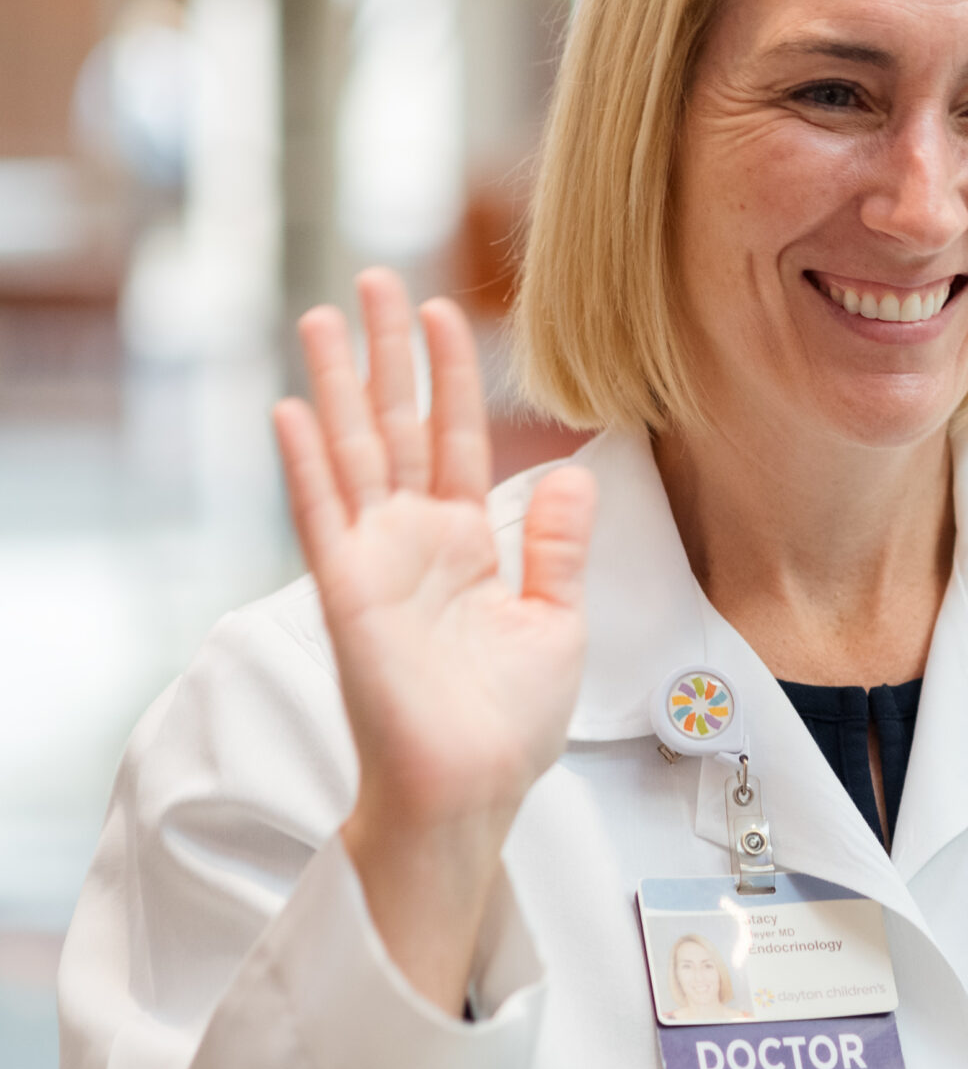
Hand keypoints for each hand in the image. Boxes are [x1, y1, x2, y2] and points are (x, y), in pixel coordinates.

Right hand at [272, 268, 596, 1013]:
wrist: (473, 791)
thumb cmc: (508, 722)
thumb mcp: (555, 622)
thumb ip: (556, 548)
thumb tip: (572, 474)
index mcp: (466, 544)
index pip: (458, 439)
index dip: (451, 375)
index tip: (444, 310)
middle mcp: (414, 542)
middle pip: (397, 426)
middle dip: (385, 353)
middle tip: (371, 278)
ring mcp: (376, 564)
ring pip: (353, 454)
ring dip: (337, 385)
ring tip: (319, 316)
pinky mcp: (349, 595)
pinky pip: (324, 518)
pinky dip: (310, 464)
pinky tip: (295, 410)